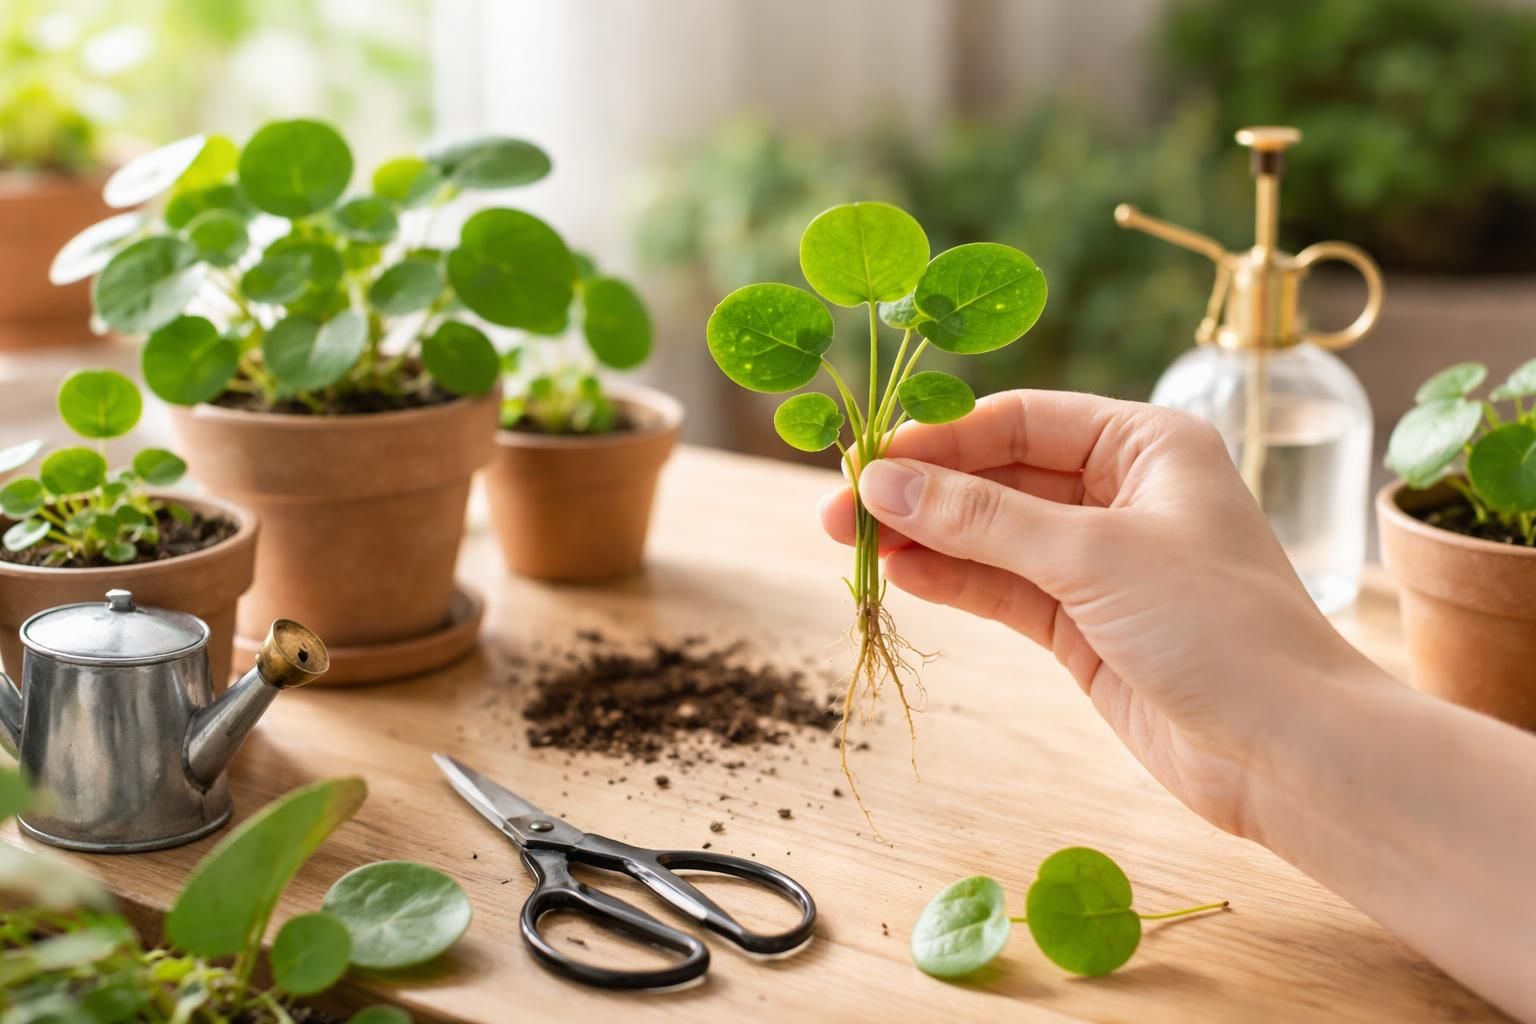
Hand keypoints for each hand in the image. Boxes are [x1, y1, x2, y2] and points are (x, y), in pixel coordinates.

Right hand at [819, 389, 1390, 836]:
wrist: (1286, 750)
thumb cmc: (1217, 627)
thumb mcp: (1094, 556)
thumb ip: (983, 520)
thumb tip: (882, 484)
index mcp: (1145, 443)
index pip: (1020, 420)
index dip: (939, 440)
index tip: (867, 463)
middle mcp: (1122, 491)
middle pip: (999, 476)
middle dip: (924, 491)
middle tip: (840, 513)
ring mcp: (1099, 561)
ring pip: (994, 535)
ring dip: (928, 538)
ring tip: (856, 546)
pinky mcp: (1083, 624)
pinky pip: (1003, 588)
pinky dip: (955, 581)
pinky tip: (903, 574)